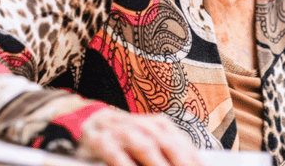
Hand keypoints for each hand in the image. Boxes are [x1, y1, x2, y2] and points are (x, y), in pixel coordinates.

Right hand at [76, 109, 204, 165]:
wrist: (88, 123)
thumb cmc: (127, 139)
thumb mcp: (151, 141)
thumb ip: (170, 153)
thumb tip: (195, 165)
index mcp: (160, 125)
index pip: (184, 147)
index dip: (195, 162)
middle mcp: (143, 125)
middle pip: (169, 146)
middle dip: (181, 164)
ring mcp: (122, 130)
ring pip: (145, 148)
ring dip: (158, 165)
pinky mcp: (101, 140)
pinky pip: (116, 155)